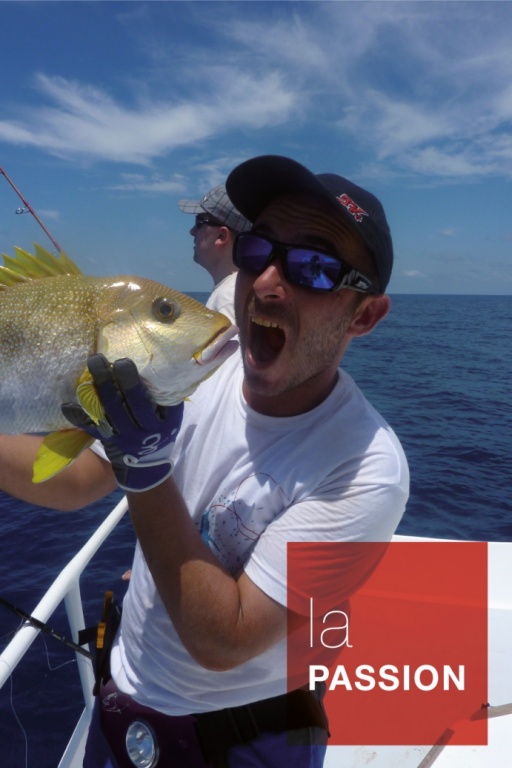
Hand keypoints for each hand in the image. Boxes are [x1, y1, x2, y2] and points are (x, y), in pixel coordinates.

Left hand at [62, 354, 182, 491]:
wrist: (147, 462)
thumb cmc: (161, 428)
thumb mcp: (171, 416)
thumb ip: (166, 397)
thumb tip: (158, 363)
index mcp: (162, 422)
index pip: (149, 401)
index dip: (135, 383)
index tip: (123, 362)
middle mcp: (143, 430)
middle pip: (128, 404)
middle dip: (113, 380)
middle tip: (100, 359)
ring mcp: (123, 436)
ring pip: (110, 413)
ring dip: (98, 389)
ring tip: (91, 366)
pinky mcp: (107, 440)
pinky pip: (91, 428)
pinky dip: (79, 417)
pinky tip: (67, 404)